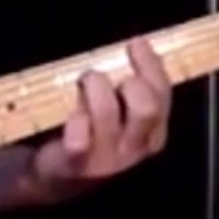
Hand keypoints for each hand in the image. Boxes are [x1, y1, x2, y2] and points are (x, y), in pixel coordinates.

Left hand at [26, 38, 172, 203]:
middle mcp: (135, 148)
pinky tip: (69, 115)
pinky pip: (78, 138)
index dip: (151, 65)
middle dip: (129, 82)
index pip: (163, 94)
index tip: (136, 42)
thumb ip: (133, 86)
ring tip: (81, 83)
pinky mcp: (78, 165)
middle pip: (147, 107)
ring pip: (107, 113)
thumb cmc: (91, 132)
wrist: (55, 176)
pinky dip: (74, 120)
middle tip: (106, 74)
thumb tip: (138, 45)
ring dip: (93, 88)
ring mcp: (108, 161)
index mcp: (153, 133)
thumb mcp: (120, 112)